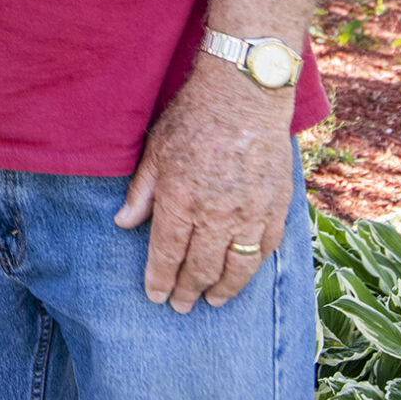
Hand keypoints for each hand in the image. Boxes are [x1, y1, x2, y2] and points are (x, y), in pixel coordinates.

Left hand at [115, 54, 295, 311]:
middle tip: (182, 306)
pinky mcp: (277, 206)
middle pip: (201, 268)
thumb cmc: (194, 117)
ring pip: (237, 267)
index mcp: (180, 200)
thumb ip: (141, 192)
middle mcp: (216, 213)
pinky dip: (254, 266)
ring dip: (224, 290)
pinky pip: (266, 248)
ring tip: (213, 301)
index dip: (160, 281)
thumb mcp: (155, 150)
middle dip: (188, 291)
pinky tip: (243, 273)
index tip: (156, 297)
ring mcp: (250, 212)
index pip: (167, 255)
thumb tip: (123, 224)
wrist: (245, 93)